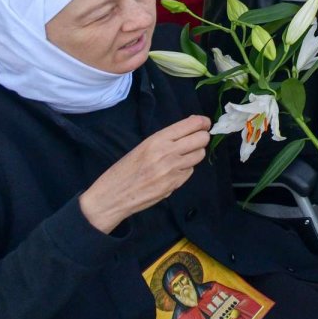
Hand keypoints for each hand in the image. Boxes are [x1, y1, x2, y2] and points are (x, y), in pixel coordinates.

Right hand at [79, 115, 210, 233]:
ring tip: (182, 157)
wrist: (112, 196)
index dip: (203, 123)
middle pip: (202, 139)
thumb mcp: (144, 146)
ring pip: (200, 155)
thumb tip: (192, 125)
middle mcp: (168, 152)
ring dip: (195, 154)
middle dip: (202, 138)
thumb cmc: (125, 169)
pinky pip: (190, 171)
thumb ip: (168, 137)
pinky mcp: (175, 184)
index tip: (205, 124)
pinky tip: (173, 172)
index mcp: (158, 139)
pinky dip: (185, 170)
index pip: (192, 124)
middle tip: (196, 141)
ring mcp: (173, 169)